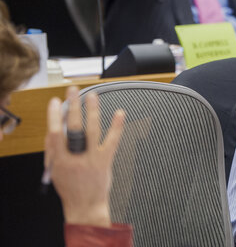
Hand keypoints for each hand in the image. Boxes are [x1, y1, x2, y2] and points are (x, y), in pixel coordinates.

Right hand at [45, 86, 125, 226]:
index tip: (55, 102)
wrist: (86, 206)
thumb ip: (53, 150)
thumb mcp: (55, 170)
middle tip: (72, 91)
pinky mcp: (106, 160)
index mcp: (59, 160)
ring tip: (92, 95)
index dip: (53, 116)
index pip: (54, 134)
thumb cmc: (70, 187)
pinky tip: (119, 113)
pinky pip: (112, 140)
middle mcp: (75, 157)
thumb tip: (54, 129)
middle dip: (72, 107)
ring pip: (92, 130)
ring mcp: (92, 158)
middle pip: (73, 128)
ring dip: (92, 111)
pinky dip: (116, 126)